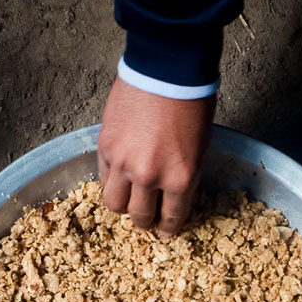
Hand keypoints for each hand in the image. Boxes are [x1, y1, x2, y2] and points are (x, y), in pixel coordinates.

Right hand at [98, 77, 215, 237]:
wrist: (167, 69)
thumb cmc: (191, 101)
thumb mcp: (199, 147)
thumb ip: (182, 175)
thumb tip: (169, 192)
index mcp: (181, 178)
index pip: (171, 216)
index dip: (167, 228)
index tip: (164, 233)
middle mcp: (150, 177)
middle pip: (140, 215)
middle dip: (144, 221)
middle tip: (144, 219)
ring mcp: (124, 163)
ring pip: (114, 204)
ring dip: (122, 206)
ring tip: (126, 199)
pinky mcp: (105, 147)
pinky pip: (103, 178)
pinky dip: (111, 181)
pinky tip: (118, 176)